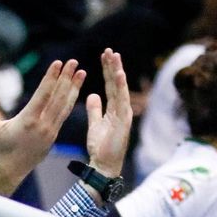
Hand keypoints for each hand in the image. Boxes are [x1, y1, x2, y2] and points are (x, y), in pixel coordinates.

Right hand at [0, 59, 84, 193]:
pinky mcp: (52, 137)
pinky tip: (74, 92)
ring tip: (81, 73)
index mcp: (29, 121)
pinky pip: (64, 116)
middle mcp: (43, 126)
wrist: (8, 173)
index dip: (51, 77)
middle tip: (74, 62)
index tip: (59, 63)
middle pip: (58, 97)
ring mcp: (50, 132)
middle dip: (67, 78)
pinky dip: (69, 102)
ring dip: (74, 88)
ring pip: (65, 106)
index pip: (44, 94)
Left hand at [85, 48, 131, 177]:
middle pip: (117, 84)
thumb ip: (95, 109)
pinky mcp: (123, 121)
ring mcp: (124, 114)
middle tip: (109, 50)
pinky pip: (122, 100)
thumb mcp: (95, 124)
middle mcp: (121, 109)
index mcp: (114, 110)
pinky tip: (119, 73)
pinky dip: (121, 86)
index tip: (105, 56)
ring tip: (115, 56)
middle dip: (113, 66)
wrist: (104, 165)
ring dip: (118, 72)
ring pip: (121, 89)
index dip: (108, 71)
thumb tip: (92, 95)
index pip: (111, 86)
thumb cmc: (101, 148)